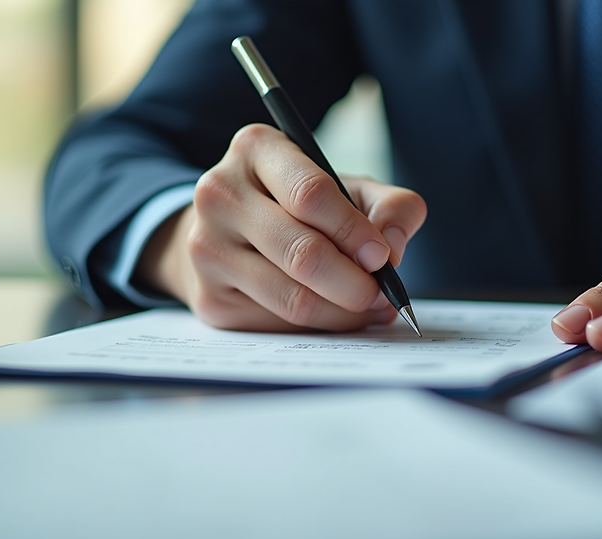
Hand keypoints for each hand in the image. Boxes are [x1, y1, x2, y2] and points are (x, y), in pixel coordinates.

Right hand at [137, 124, 426, 331]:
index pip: (310, 194)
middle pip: (302, 252)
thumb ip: (390, 207)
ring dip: (343, 312)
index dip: (354, 231)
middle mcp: (220, 194)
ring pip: (292, 297)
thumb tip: (394, 248)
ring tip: (369, 306)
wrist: (227, 232)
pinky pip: (278, 324)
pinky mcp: (209, 297)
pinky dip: (319, 326)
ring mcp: (207, 248)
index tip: (382, 256)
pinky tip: (336, 315)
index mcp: (255, 149)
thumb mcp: (347, 188)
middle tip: (382, 293)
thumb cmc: (297, 206)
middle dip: (355, 282)